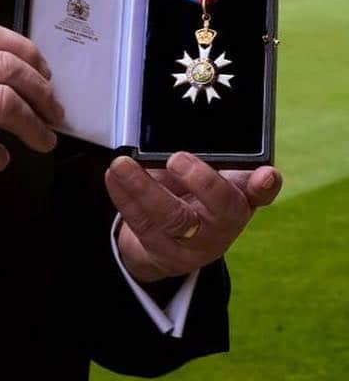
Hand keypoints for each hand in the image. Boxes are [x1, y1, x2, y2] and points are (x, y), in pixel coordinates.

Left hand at [106, 151, 282, 282]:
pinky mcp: (161, 251)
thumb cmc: (194, 197)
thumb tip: (192, 129)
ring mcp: (193, 243)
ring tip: (122, 164)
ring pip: (172, 219)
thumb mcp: (209, 177)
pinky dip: (124, 197)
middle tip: (177, 158)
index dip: (265, 185)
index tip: (267, 173)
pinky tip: (113, 176)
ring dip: (144, 189)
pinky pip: (141, 224)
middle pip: (220, 209)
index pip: (260, 193)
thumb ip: (211, 158)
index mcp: (240, 199)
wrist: (172, 243)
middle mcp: (223, 224)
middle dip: (202, 182)